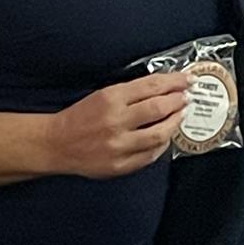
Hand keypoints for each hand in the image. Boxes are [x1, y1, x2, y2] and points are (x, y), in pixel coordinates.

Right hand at [41, 72, 191, 178]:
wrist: (57, 143)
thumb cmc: (80, 116)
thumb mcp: (102, 95)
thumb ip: (132, 92)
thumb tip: (164, 88)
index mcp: (111, 98)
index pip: (151, 86)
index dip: (173, 82)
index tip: (186, 80)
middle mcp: (116, 121)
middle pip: (158, 108)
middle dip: (178, 101)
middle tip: (186, 97)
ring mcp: (119, 145)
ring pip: (159, 134)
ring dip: (174, 123)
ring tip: (180, 116)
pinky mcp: (120, 165)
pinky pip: (150, 155)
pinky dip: (162, 145)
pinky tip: (165, 137)